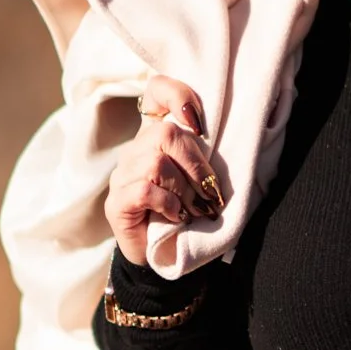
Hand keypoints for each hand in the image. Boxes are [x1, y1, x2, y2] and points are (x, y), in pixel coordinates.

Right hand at [105, 74, 225, 264]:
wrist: (166, 258)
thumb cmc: (191, 216)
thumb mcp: (204, 181)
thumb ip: (208, 157)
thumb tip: (234, 137)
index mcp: (157, 139)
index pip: (156, 92)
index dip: (176, 95)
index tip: (199, 123)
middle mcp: (136, 152)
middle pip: (164, 134)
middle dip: (197, 165)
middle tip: (211, 194)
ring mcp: (122, 177)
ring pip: (156, 164)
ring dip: (185, 191)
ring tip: (195, 210)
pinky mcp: (116, 203)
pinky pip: (145, 190)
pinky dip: (169, 205)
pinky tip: (176, 217)